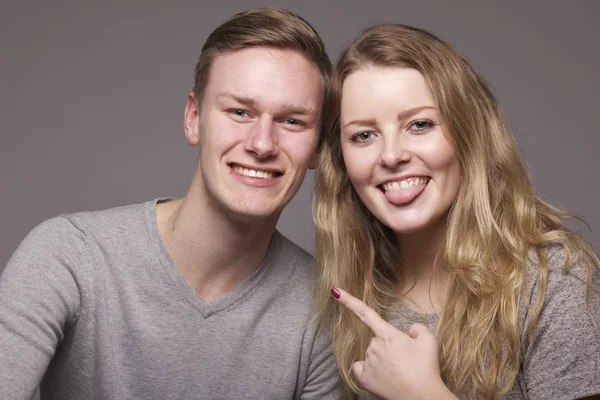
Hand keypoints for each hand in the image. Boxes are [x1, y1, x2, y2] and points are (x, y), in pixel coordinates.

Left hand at [331, 287, 456, 399]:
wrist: (422, 397)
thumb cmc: (426, 369)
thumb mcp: (429, 340)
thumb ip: (416, 328)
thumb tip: (407, 332)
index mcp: (388, 335)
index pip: (365, 313)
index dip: (349, 300)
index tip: (334, 291)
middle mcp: (374, 347)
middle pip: (376, 339)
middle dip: (387, 345)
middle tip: (405, 358)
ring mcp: (368, 363)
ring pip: (370, 354)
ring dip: (381, 358)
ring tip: (399, 370)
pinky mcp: (364, 379)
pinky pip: (360, 367)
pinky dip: (367, 369)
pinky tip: (381, 375)